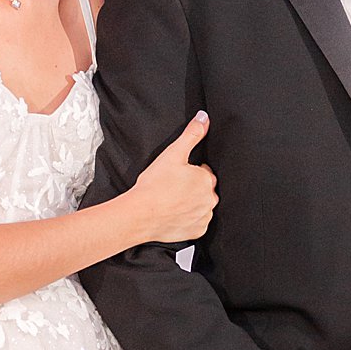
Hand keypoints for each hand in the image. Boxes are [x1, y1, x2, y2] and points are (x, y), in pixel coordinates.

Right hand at [127, 113, 217, 243]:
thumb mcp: (173, 153)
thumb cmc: (154, 185)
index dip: (190, 173)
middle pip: (205, 190)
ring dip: (192, 204)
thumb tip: (204, 118)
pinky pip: (197, 223)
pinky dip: (189, 219)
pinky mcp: (197, 231)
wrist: (140, 214)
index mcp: (206, 179)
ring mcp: (204, 217)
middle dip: (193, 188)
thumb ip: (191, 134)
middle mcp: (209, 199)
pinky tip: (175, 214)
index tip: (177, 176)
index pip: (205, 173)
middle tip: (173, 188)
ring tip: (173, 201)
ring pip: (202, 207)